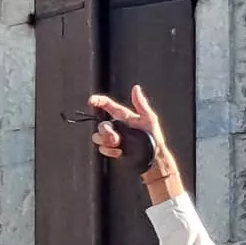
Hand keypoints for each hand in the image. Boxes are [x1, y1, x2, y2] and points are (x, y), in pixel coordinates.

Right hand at [89, 86, 181, 201]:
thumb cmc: (154, 136)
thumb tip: (136, 88)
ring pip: (97, 136)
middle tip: (115, 138)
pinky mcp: (112, 149)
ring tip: (118, 144)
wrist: (154, 157)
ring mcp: (113, 138)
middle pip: (100, 124)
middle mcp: (116, 126)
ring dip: (105, 140)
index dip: (98, 101)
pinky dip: (109, 150)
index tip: (91, 101)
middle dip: (105, 131)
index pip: (107, 105)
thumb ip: (141, 103)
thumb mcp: (149, 118)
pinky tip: (119, 152)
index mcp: (123, 116)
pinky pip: (102, 148)